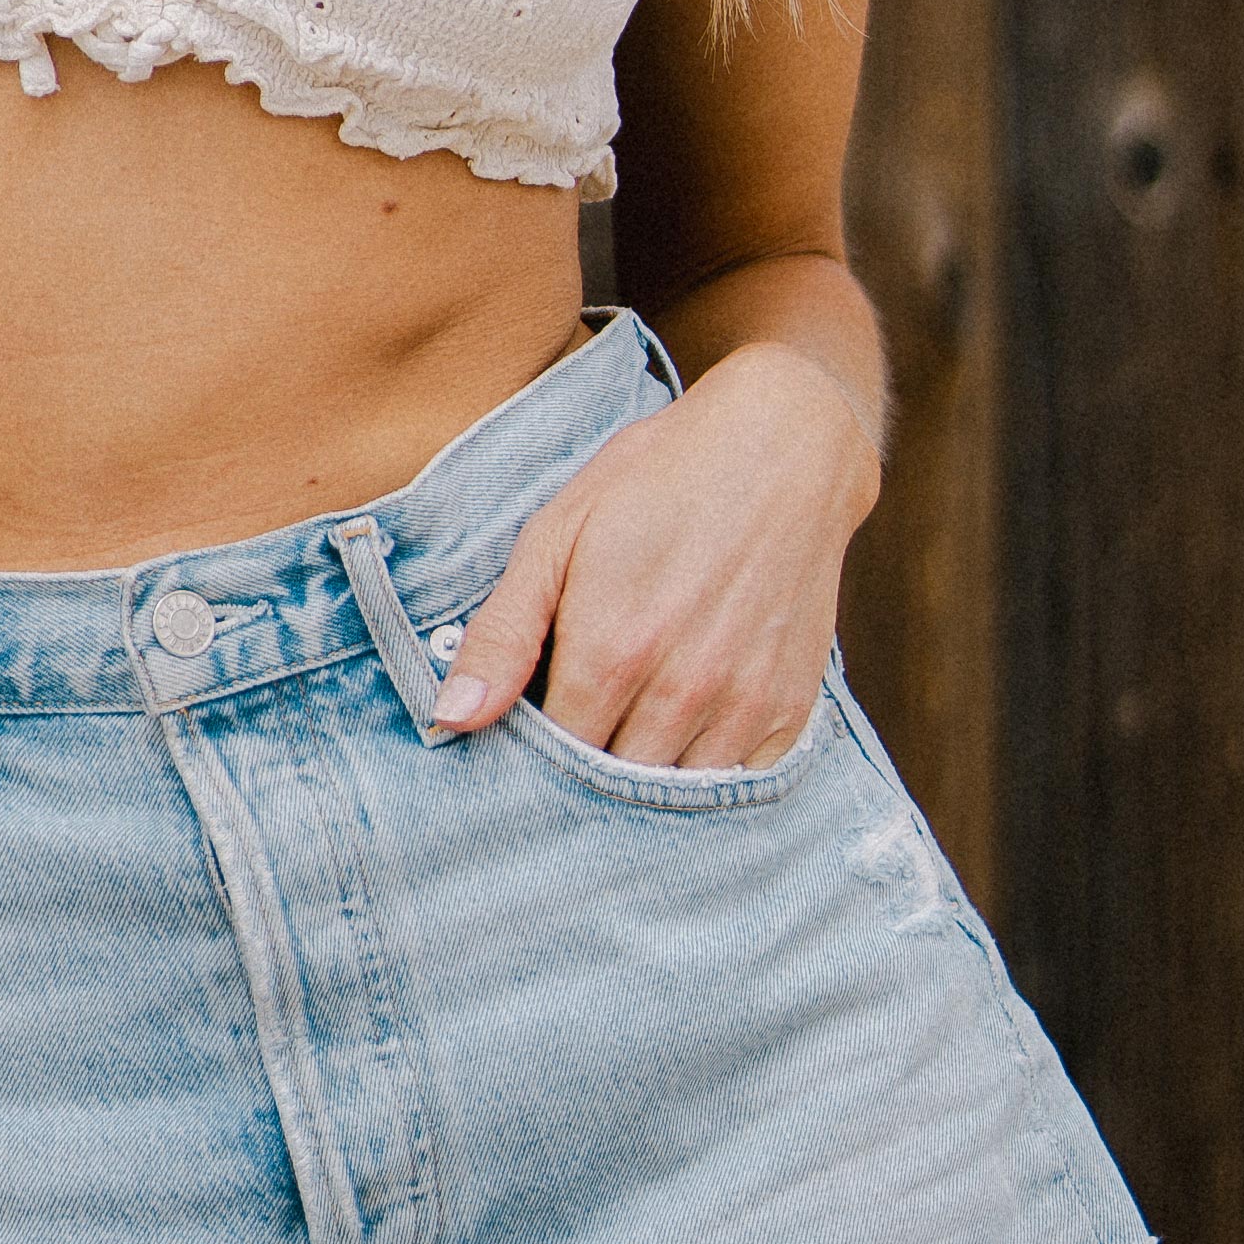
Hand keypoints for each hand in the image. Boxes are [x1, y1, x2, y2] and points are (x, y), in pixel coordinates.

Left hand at [428, 337, 876, 768]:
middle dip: (584, 774)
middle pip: (611, 790)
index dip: (532, 756)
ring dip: (645, 776)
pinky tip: (689, 730)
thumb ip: (503, 633)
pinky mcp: (791, 709)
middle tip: (579, 726)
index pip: (552, 762)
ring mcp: (742, 705)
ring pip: (675, 797)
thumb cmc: (658, 480)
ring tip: (630, 728)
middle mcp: (679, 693)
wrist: (785, 445)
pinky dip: (708, 774)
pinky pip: (738, 786)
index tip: (530, 730)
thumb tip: (452, 720)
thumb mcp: (559, 533)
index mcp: (610, 652)